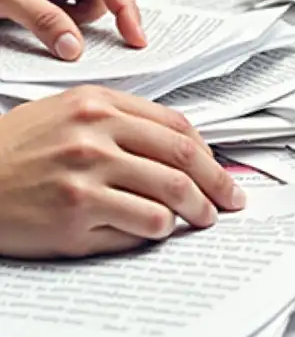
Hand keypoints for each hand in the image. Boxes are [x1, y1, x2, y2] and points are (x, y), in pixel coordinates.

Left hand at [0, 0, 145, 60]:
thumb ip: (44, 21)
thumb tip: (74, 45)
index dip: (126, 8)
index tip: (135, 36)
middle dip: (87, 16)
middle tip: (73, 38)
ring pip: (85, 1)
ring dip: (69, 20)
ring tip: (34, 19)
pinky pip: (67, 5)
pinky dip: (58, 20)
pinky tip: (35, 19)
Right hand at [0, 86, 245, 258]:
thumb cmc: (15, 150)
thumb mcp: (66, 113)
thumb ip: (121, 122)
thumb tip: (181, 148)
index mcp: (98, 104)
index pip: (176, 127)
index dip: (208, 152)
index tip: (220, 169)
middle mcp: (95, 135)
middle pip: (183, 159)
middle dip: (217, 184)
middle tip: (230, 200)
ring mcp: (85, 177)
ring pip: (171, 195)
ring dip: (196, 211)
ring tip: (202, 219)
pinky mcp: (74, 216)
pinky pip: (142, 225)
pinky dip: (159, 230)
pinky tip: (159, 231)